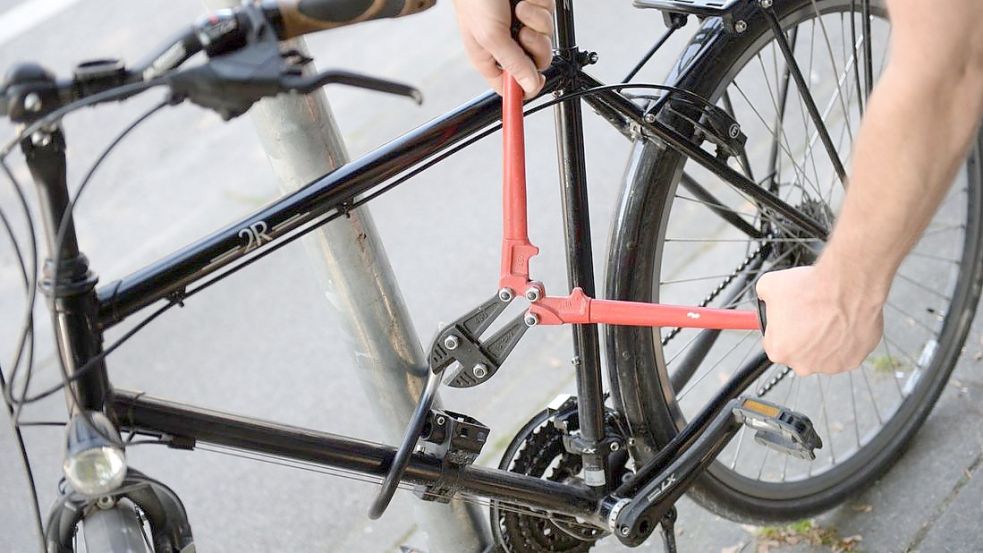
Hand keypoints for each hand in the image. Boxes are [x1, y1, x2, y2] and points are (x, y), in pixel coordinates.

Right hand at [451, 0, 554, 96]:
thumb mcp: (490, 37)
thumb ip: (512, 65)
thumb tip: (528, 88)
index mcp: (489, 58)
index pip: (511, 86)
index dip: (524, 89)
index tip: (535, 84)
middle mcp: (507, 44)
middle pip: (535, 65)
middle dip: (535, 49)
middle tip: (523, 36)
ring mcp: (521, 26)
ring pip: (545, 40)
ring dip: (536, 24)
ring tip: (519, 10)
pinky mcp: (534, 8)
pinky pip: (548, 17)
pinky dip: (538, 8)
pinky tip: (523, 0)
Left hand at [755, 264, 885, 375]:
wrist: (847, 285)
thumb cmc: (810, 287)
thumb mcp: (768, 285)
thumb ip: (764, 298)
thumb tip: (766, 297)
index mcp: (778, 351)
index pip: (774, 343)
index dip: (781, 328)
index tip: (788, 319)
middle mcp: (803, 365)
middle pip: (799, 352)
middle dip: (803, 336)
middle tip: (810, 315)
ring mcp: (830, 366)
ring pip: (823, 353)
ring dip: (825, 338)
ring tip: (829, 315)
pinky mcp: (853, 361)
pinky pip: (846, 351)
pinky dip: (845, 339)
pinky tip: (845, 321)